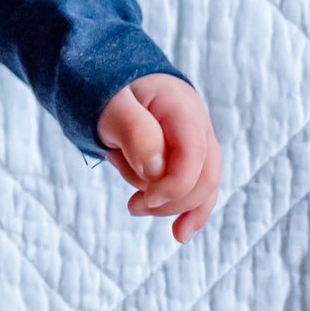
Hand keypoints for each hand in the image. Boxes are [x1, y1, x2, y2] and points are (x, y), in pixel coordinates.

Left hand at [95, 73, 220, 243]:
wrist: (106, 77)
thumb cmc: (107, 89)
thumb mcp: (112, 106)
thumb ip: (135, 133)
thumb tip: (156, 171)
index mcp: (181, 106)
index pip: (193, 156)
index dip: (174, 186)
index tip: (143, 199)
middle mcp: (197, 123)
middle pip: (203, 176)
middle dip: (171, 200)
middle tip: (134, 207)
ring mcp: (196, 140)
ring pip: (202, 186)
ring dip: (171, 205)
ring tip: (135, 206)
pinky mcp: (187, 155)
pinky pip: (197, 186)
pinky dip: (189, 210)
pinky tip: (180, 233)